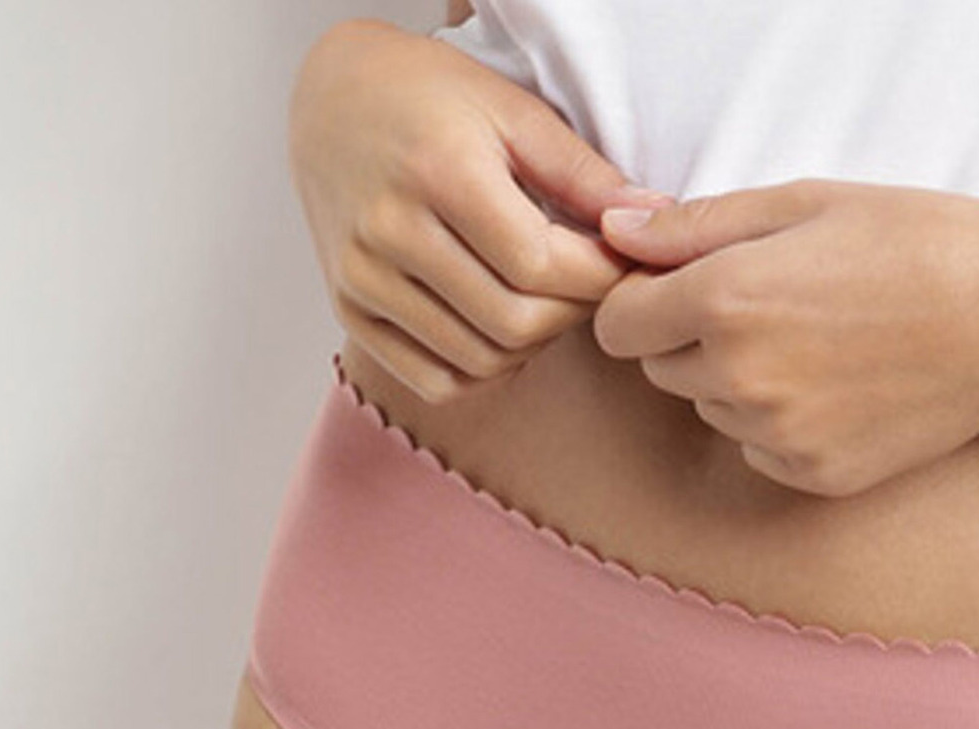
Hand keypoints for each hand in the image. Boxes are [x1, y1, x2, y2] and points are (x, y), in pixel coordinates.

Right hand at [289, 20, 673, 401]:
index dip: (597, 279)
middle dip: (571, 315)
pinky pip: (436, 380)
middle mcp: (390, 231)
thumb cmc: (427, 98)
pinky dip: (483, 370)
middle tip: (589, 289)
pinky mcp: (351, 311)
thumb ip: (580, 172)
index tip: (624, 267)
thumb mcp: (511, 110)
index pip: (540, 265)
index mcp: (438, 173)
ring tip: (546, 303)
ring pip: (480, 359)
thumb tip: (648, 220)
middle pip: (513, 322)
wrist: (330, 102)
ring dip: (532, 346)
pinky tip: (500, 331)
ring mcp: (364, 278)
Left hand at [593, 177, 978, 494]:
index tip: (685, 282)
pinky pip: (758, 450)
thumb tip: (613, 230)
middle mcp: (739, 379)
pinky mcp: (813, 476)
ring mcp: (777, 437)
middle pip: (660, 368)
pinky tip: (840, 385)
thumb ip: (694, 224)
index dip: (644, 298)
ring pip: (712, 410)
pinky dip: (780, 423)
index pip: (618, 324)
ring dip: (738, 380)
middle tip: (773, 302)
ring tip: (818, 341)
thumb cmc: (913, 240)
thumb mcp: (801, 203)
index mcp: (724, 300)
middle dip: (691, 337)